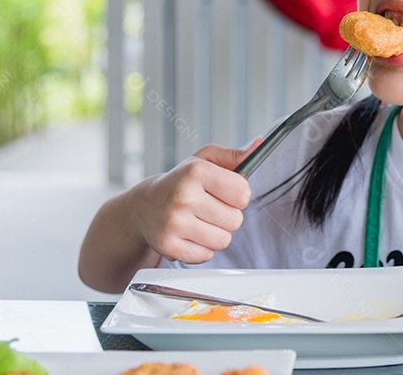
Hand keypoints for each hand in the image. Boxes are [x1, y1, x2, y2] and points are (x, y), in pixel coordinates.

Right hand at [134, 140, 260, 263]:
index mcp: (196, 172)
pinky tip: (191, 233)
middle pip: (236, 220)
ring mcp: (174, 223)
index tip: (226, 192)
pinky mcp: (168, 246)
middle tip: (211, 208)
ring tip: (201, 221)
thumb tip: (258, 147)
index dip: (239, 195)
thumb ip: (234, 155)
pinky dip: (203, 248)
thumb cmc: (181, 181)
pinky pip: (206, 255)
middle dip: (228, 216)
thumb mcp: (204, 160)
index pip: (243, 193)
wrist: (144, 205)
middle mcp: (183, 196)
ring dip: (217, 233)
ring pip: (223, 240)